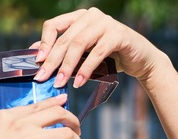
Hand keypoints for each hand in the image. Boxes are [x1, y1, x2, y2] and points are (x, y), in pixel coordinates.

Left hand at [31, 8, 165, 87]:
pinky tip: (79, 82)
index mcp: (79, 17)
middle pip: (65, 38)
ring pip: (79, 44)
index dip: (44, 43)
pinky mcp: (118, 35)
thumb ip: (64, 52)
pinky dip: (86, 69)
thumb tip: (36, 56)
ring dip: (67, 66)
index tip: (38, 63)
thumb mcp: (84, 54)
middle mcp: (91, 16)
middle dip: (52, 61)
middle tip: (43, 79)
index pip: (54, 25)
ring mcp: (105, 23)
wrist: (141, 60)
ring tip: (60, 83)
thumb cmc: (109, 57)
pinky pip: (97, 52)